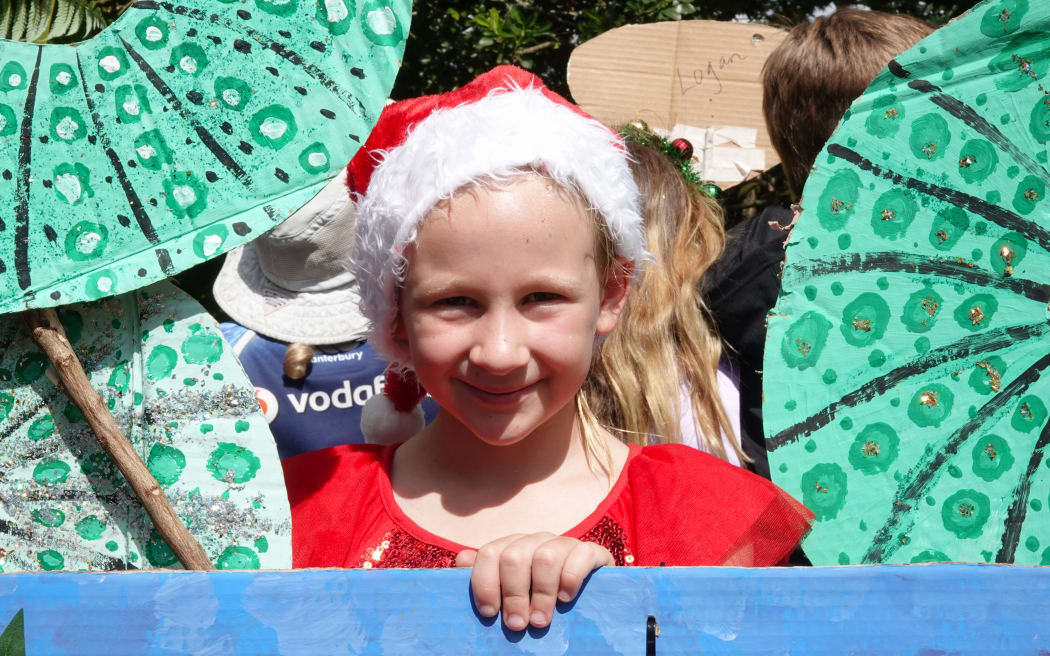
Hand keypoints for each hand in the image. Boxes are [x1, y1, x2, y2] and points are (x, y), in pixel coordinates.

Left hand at [456, 533, 613, 630]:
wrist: (589, 595)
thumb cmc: (540, 597)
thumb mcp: (511, 591)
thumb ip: (486, 577)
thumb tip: (461, 560)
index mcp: (512, 547)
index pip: (489, 553)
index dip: (485, 583)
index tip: (489, 613)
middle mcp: (536, 540)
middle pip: (515, 556)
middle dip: (513, 594)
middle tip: (518, 625)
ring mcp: (564, 543)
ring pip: (545, 557)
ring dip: (541, 593)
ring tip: (540, 621)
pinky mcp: (591, 551)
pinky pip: (580, 555)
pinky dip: (570, 579)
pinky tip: (566, 599)